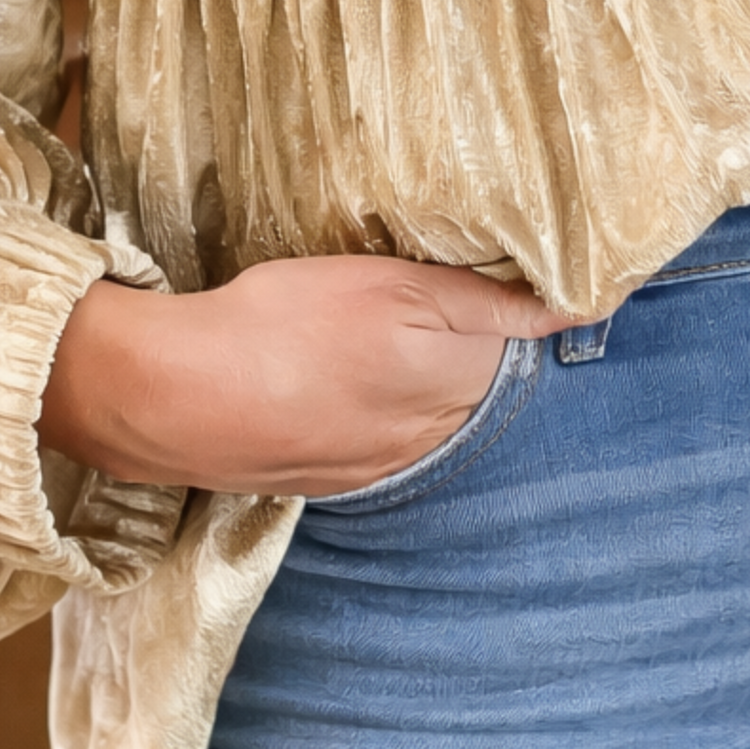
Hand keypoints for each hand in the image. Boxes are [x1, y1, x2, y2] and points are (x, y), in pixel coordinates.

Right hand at [39, 254, 571, 495]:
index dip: (525, 296)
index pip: (523, 332)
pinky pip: (391, 438)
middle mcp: (430, 428)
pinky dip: (387, 407)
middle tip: (447, 283)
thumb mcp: (386, 283)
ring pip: (439, 410)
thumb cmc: (281, 321)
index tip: (525, 272)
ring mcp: (385, 459)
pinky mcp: (340, 476)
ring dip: (434, 375)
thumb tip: (569, 308)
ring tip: (390, 330)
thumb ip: (479, 298)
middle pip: (485, 375)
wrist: (180, 399)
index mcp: (450, 374)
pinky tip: (353, 375)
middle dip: (481, 337)